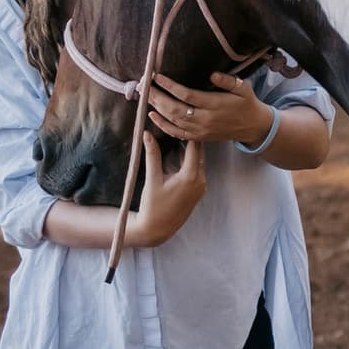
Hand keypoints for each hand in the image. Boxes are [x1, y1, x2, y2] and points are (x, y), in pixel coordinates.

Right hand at [126, 132, 206, 247]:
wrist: (158, 229)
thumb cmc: (153, 206)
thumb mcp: (152, 179)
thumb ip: (152, 155)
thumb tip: (146, 133)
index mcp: (191, 176)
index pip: (194, 146)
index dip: (187, 132)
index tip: (181, 119)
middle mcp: (201, 180)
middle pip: (200, 152)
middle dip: (190, 138)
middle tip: (181, 123)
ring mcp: (201, 186)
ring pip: (199, 161)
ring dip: (191, 149)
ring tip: (179, 134)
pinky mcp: (199, 191)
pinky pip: (198, 169)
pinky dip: (190, 159)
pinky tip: (180, 152)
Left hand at [148, 70, 273, 146]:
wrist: (252, 127)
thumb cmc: (247, 104)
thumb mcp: (243, 88)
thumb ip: (228, 81)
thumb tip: (212, 74)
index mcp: (215, 105)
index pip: (187, 95)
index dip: (170, 86)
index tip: (157, 76)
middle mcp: (205, 119)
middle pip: (174, 109)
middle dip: (156, 97)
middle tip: (143, 85)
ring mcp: (200, 130)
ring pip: (172, 121)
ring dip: (156, 108)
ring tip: (144, 96)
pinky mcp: (198, 137)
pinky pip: (176, 133)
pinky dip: (162, 125)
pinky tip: (152, 115)